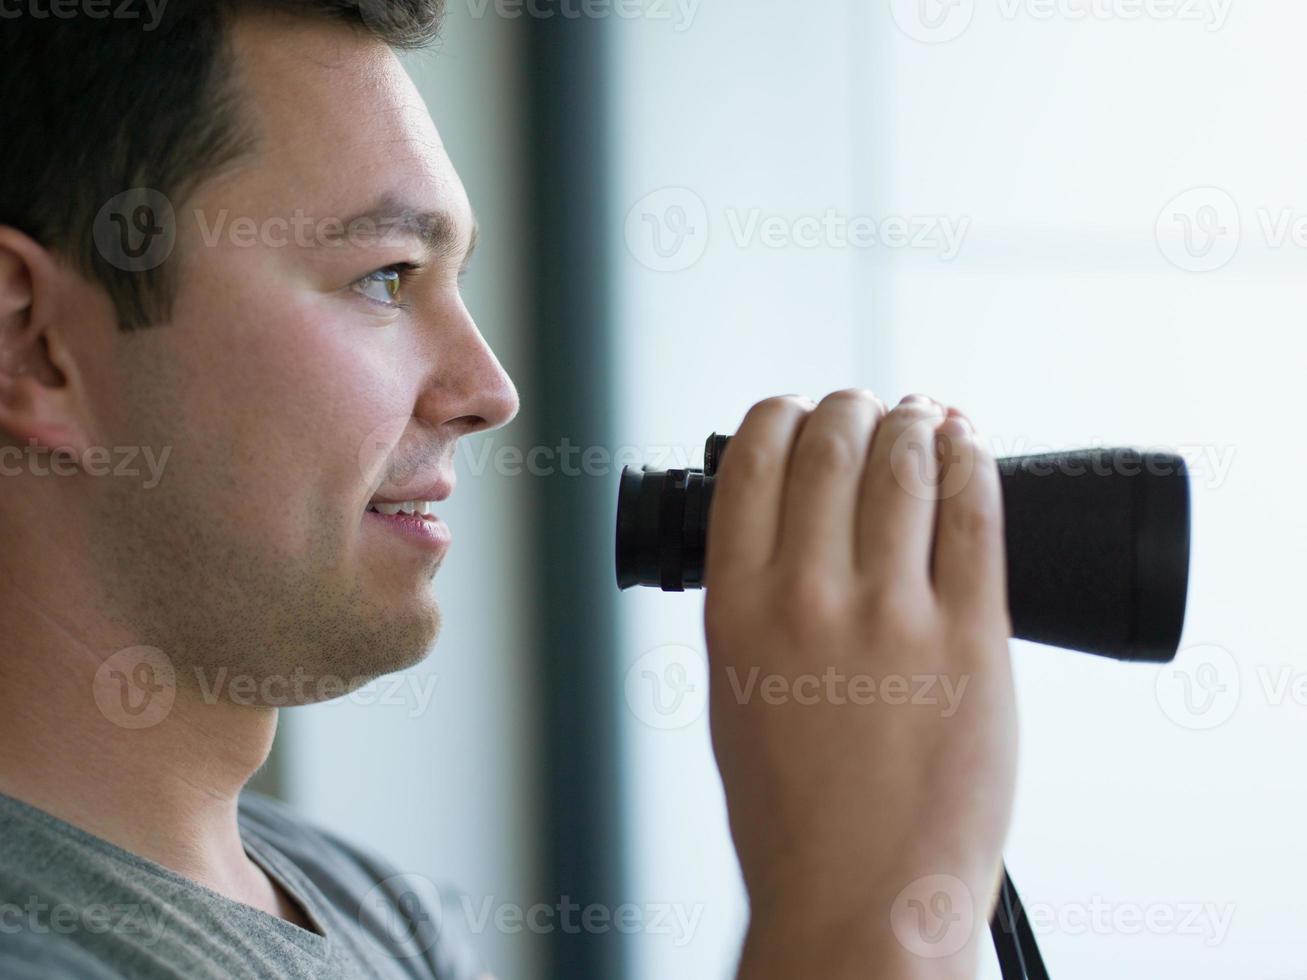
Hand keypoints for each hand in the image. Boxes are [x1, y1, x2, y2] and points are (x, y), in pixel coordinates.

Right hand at [703, 390, 1015, 978]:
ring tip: (921, 413)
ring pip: (905, 465)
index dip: (779, 415)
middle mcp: (809, 599)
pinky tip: (968, 442)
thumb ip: (751, 608)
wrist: (860, 897)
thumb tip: (783, 534)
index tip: (797, 410)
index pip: (753, 463)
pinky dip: (971, 460)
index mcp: (737, 609)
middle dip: (849, 407)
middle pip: (832, 447)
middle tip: (863, 406)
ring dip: (914, 420)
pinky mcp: (973, 639)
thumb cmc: (791, 812)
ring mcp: (894, 617)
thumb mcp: (734, 693)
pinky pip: (975, 517)